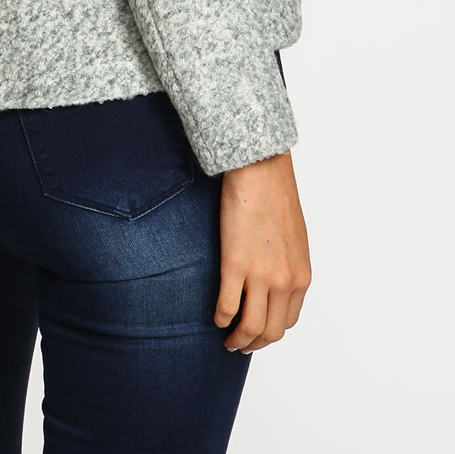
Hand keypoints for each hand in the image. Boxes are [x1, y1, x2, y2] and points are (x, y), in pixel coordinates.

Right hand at [214, 150, 310, 353]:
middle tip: (241, 345)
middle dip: (255, 343)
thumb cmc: (275, 196)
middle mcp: (285, 282)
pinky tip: (215, 317)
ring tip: (227, 340)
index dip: (271, 332)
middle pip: (271, 331)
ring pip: (251, 327)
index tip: (258, 332)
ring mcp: (260, 276)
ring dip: (238, 340)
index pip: (288, 321)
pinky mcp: (235, 265)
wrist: (261, 171)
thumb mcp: (294, 239)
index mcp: (301, 276)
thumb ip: (288, 265)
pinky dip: (221, 319)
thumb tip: (275, 281)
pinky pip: (227, 307)